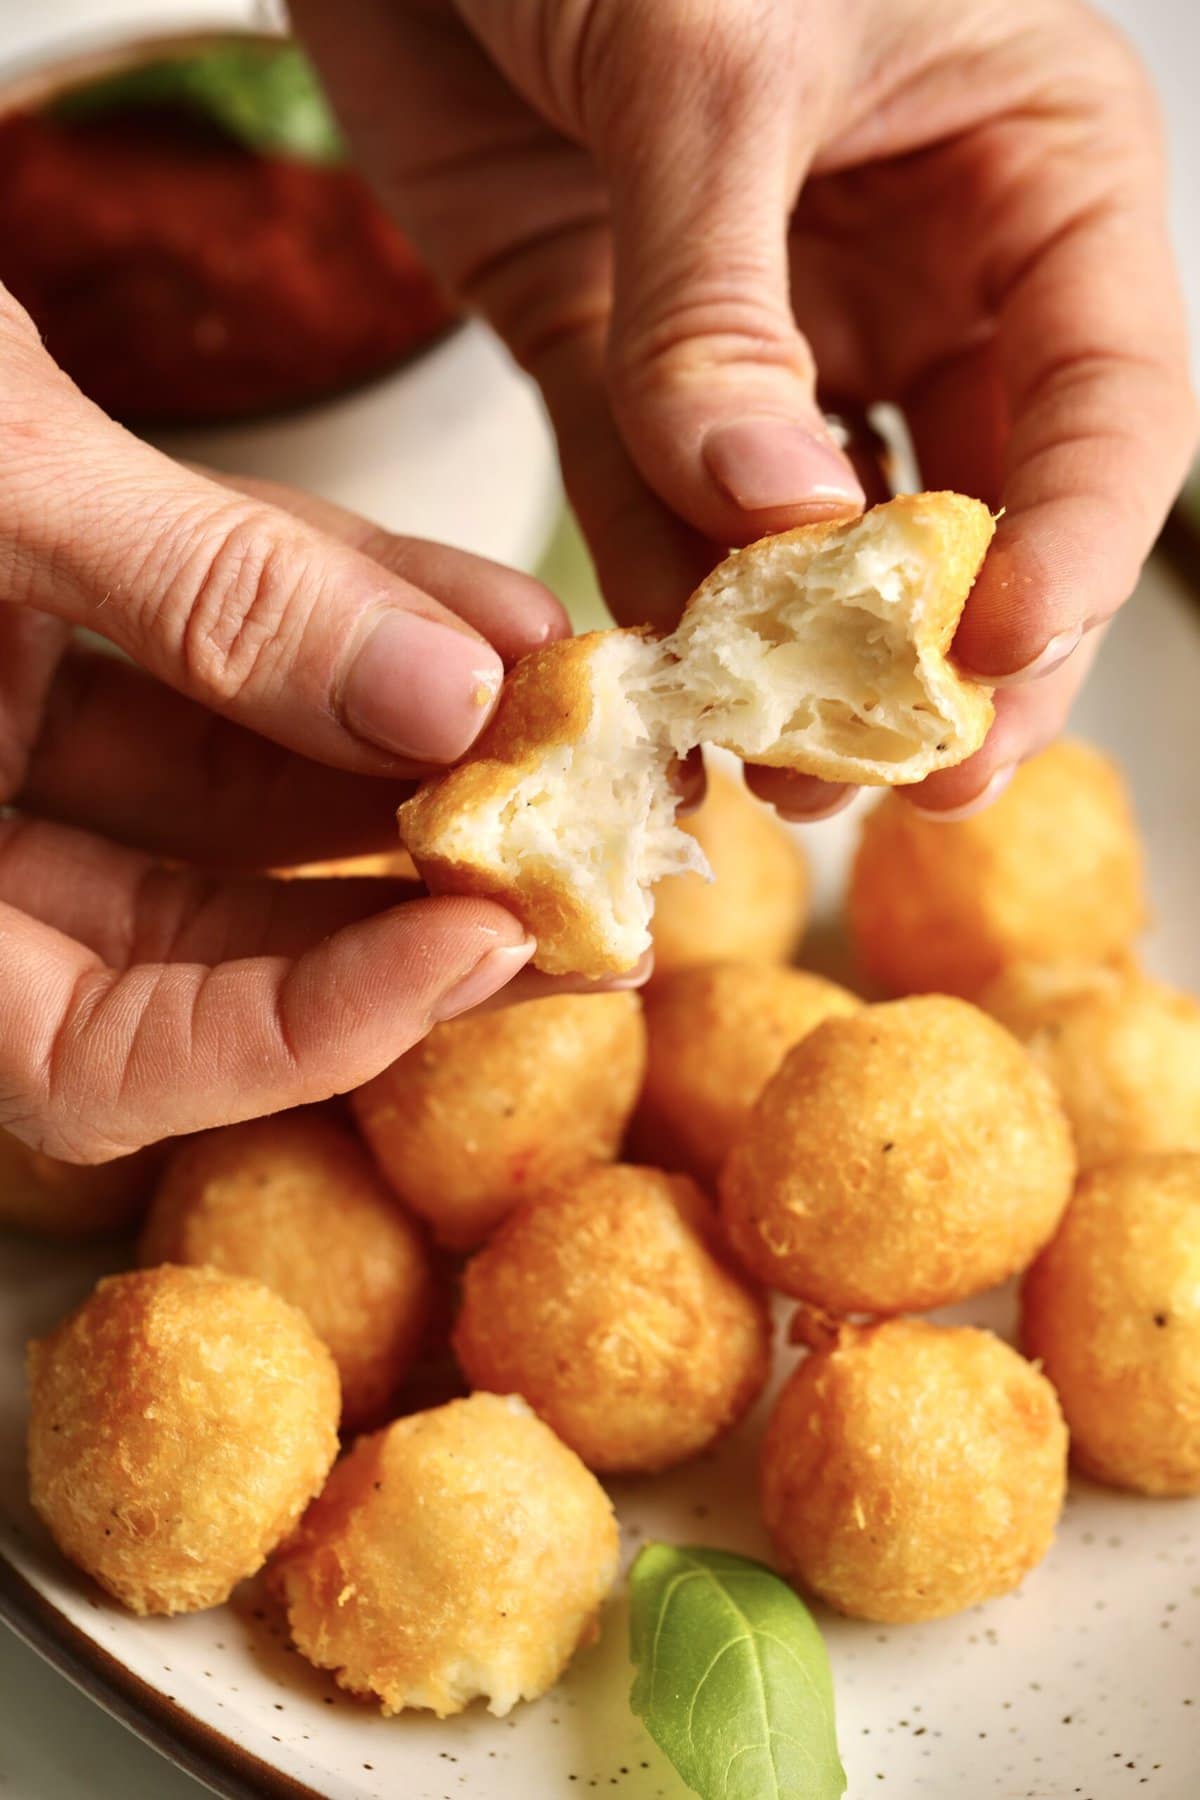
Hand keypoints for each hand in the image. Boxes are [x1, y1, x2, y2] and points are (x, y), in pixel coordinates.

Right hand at [0, 287, 579, 1159]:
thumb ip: (200, 592)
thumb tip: (446, 688)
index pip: (94, 1053)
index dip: (297, 1031)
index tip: (472, 952)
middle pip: (201, 938)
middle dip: (406, 904)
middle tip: (595, 872)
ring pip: (232, 793)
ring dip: (414, 759)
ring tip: (579, 729)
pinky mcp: (45, 618)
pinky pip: (222, 655)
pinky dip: (354, 634)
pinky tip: (490, 614)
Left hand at [294, 0, 1196, 815]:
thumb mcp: (701, 55)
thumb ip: (725, 303)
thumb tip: (776, 518)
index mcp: (1024, 167)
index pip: (1101, 398)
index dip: (1066, 546)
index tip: (996, 658)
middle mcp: (916, 269)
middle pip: (975, 508)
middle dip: (944, 655)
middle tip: (909, 777)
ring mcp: (771, 330)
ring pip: (814, 539)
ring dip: (798, 663)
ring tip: (780, 775)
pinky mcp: (626, 360)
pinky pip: (656, 507)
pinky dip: (660, 600)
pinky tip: (666, 690)